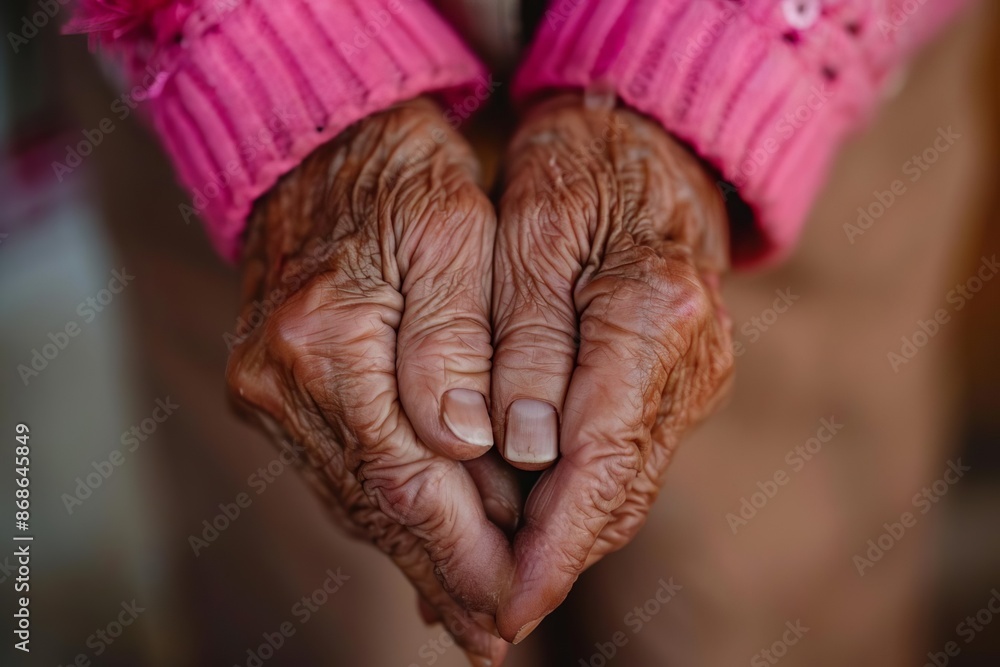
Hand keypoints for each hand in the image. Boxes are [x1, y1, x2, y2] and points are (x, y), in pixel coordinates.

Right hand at [226, 98, 515, 664]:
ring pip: (355, 499)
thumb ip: (455, 344)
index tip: (514, 607)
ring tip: (472, 609)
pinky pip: (341, 471)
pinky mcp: (275, 389)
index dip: (464, 552)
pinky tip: (425, 549)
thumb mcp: (451, 237)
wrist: (322, 144)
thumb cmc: (405, 179)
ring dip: (419, 555)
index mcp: (326, 341)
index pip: (405, 480)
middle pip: (375, 506)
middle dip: (444, 574)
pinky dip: (391, 514)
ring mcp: (269, 389)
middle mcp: (281, 380)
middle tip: (497, 635)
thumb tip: (461, 447)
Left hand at [490, 93, 733, 641]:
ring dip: (559, 542)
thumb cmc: (580, 168)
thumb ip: (530, 340)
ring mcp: (692, 376)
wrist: (649, 140)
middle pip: (617, 491)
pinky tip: (523, 525)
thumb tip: (519, 448)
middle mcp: (689, 361)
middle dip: (550, 563)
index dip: (551, 546)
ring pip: (621, 485)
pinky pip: (623, 460)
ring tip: (488, 587)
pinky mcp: (677, 381)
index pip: (601, 460)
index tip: (504, 605)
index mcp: (654, 316)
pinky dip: (572, 502)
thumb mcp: (536, 231)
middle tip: (482, 618)